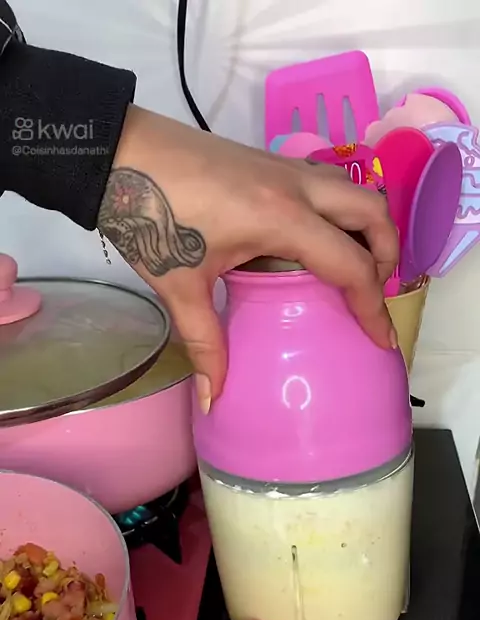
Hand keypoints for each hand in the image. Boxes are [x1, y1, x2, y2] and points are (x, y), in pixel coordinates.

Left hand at [99, 105, 397, 408]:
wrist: (116, 153)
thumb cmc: (149, 216)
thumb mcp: (179, 287)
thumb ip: (205, 344)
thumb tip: (214, 398)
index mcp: (282, 218)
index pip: (351, 264)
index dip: (373, 305)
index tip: (381, 339)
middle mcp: (296, 186)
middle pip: (373, 213)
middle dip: (387, 254)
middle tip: (372, 293)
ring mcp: (285, 167)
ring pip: (353, 190)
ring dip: (366, 227)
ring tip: (352, 268)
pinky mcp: (269, 161)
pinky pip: (326, 184)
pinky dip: (339, 213)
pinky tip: (311, 244)